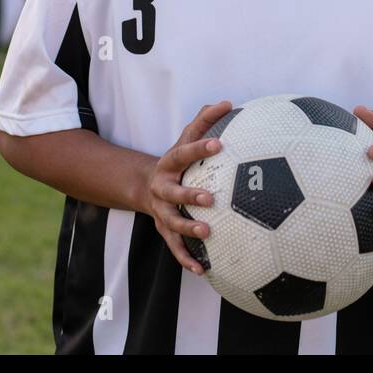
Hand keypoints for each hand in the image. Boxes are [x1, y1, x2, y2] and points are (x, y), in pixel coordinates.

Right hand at [143, 101, 232, 274]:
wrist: (146, 186)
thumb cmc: (177, 160)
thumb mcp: (185, 138)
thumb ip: (204, 121)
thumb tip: (227, 102)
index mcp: (169, 163)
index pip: (184, 152)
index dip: (200, 147)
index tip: (220, 143)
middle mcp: (161, 188)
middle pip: (172, 192)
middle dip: (190, 194)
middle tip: (211, 197)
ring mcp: (160, 211)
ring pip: (171, 222)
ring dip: (188, 228)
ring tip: (208, 232)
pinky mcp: (164, 230)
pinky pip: (174, 247)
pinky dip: (186, 259)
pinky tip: (202, 270)